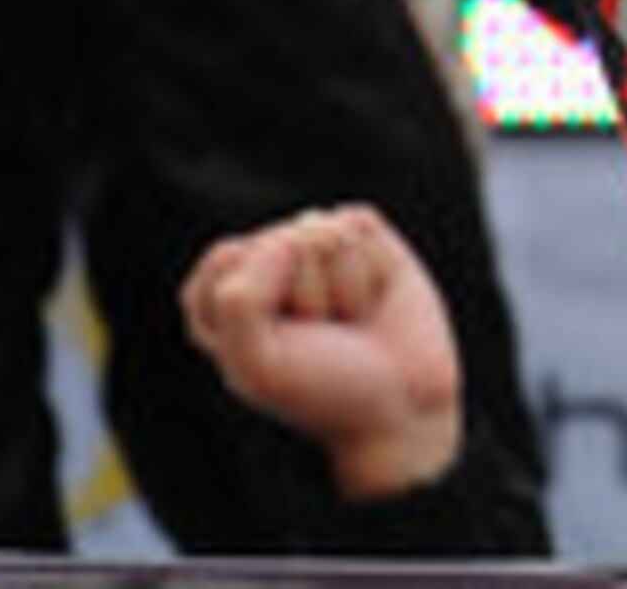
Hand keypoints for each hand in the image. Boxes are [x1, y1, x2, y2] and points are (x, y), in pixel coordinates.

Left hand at [181, 204, 462, 504]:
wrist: (399, 402)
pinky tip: (373, 298)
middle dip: (304, 296)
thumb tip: (295, 233)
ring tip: (351, 321)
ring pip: (320, 232)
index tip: (276, 347)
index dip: (255, 302)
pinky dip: (369, 268)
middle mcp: (270, 264)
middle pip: (276, 244)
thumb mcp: (257, 364)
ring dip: (341, 287)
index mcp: (227, 295)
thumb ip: (240, 299)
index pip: (226, 259)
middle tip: (323, 338)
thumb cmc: (321, 388)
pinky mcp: (363, 234)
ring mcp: (318, 245)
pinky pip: (358, 225)